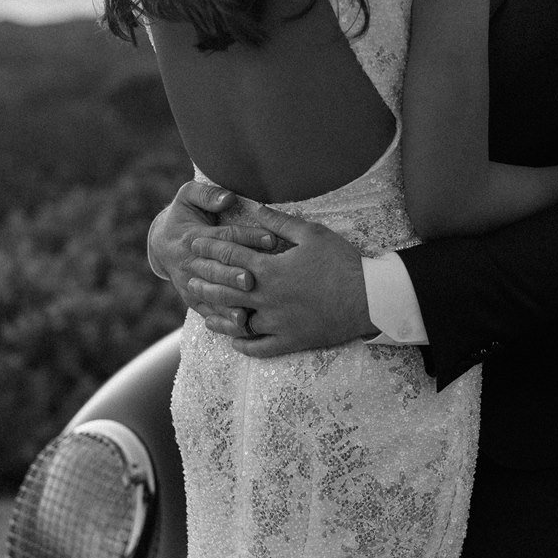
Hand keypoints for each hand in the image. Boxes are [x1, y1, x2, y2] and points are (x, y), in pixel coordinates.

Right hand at [146, 181, 280, 314]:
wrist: (162, 242)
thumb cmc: (184, 214)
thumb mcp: (188, 195)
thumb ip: (206, 194)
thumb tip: (227, 198)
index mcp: (193, 236)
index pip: (224, 237)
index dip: (248, 237)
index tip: (272, 239)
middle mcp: (190, 262)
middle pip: (216, 270)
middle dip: (235, 275)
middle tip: (254, 280)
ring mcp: (189, 283)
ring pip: (211, 295)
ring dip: (229, 304)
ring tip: (246, 313)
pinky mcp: (192, 299)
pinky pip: (207, 312)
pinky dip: (222, 321)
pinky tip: (239, 328)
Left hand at [184, 203, 377, 357]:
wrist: (369, 298)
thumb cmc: (342, 262)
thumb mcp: (313, 234)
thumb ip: (281, 222)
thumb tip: (257, 209)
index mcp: (271, 270)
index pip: (231, 255)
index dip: (210, 247)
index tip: (195, 243)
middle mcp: (267, 298)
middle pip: (225, 287)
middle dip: (204, 277)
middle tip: (188, 273)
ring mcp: (276, 323)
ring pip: (236, 320)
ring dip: (216, 312)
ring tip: (202, 306)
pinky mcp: (290, 341)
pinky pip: (259, 347)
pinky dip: (244, 345)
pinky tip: (234, 341)